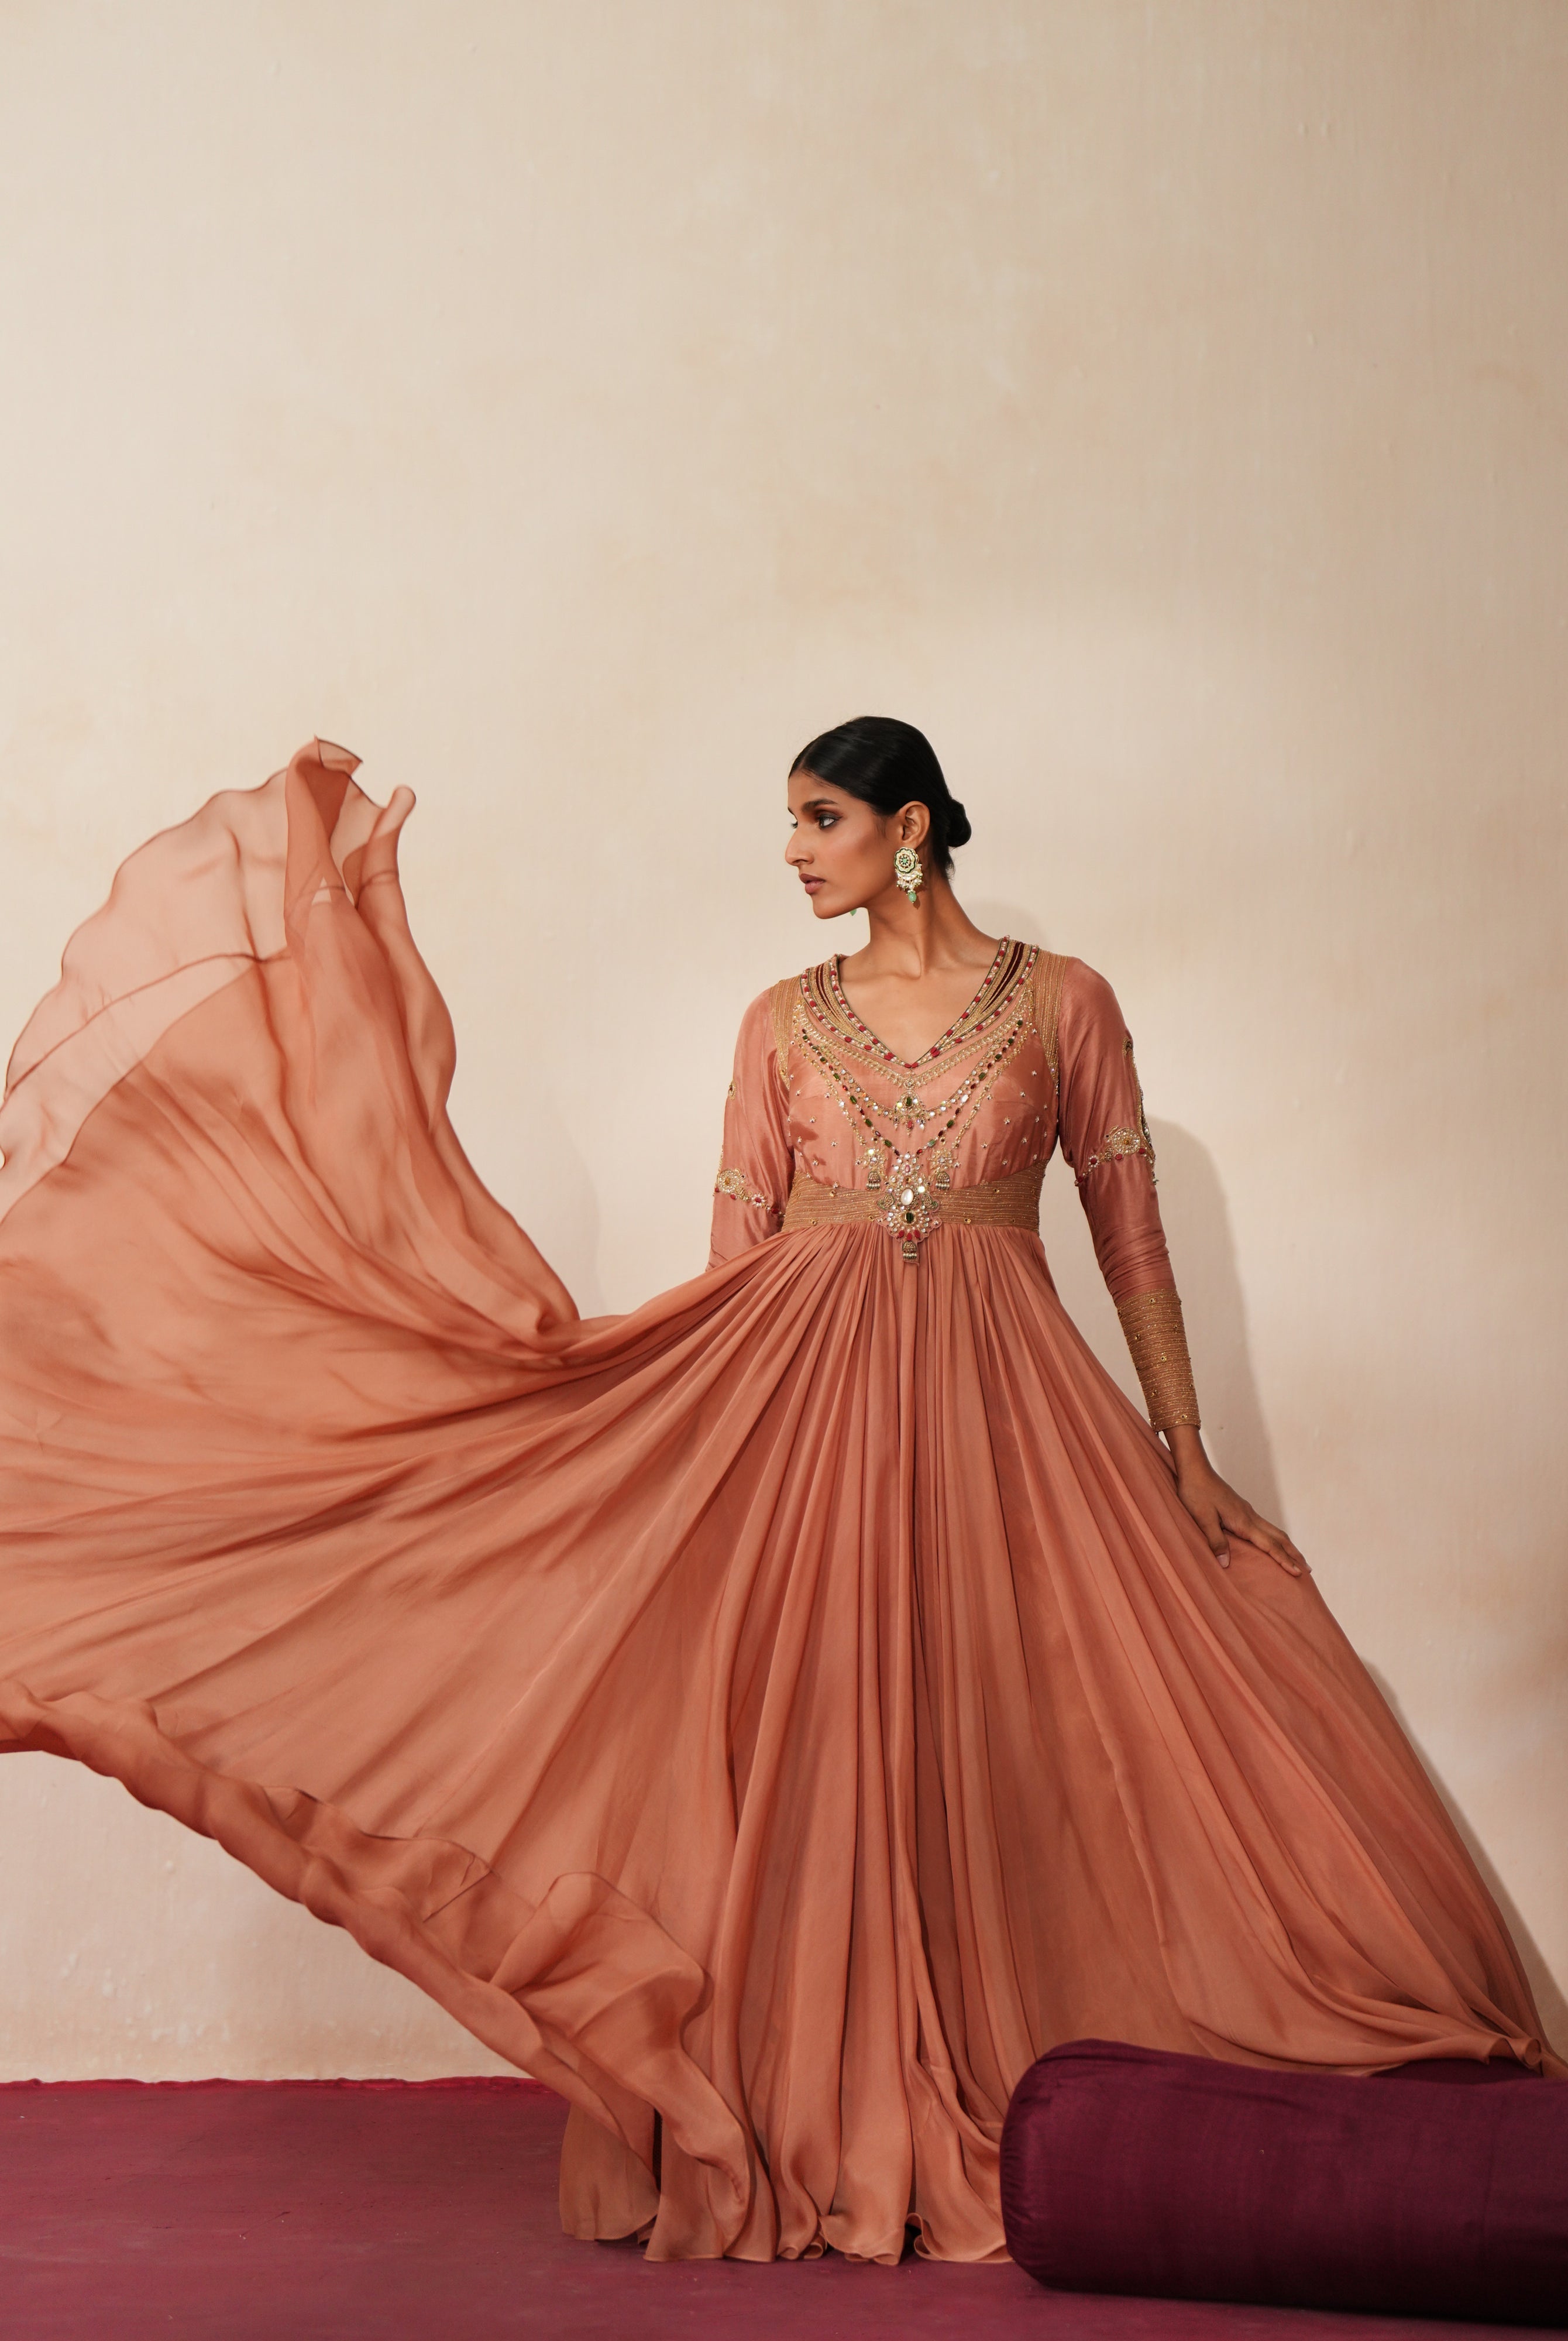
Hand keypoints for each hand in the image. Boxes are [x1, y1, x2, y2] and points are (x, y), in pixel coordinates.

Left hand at [1164, 1425, 1307, 1576]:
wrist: (1194, 1469)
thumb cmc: (1196, 1493)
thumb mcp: (1202, 1519)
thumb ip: (1215, 1541)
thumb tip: (1226, 1564)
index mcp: (1243, 1521)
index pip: (1270, 1544)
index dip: (1283, 1560)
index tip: (1298, 1573)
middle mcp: (1250, 1516)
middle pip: (1279, 1537)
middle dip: (1293, 1554)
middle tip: (1308, 1570)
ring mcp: (1247, 1511)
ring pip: (1274, 1531)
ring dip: (1287, 1546)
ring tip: (1296, 1558)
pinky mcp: (1241, 1509)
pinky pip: (1264, 1527)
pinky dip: (1275, 1538)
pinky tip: (1271, 1542)